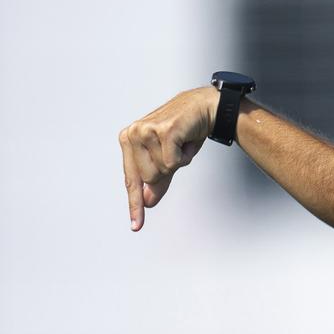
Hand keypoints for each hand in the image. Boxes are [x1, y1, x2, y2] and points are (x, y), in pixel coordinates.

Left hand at [118, 86, 218, 230]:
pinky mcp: (162, 131)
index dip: (135, 204)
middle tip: (176, 151)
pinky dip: (185, 156)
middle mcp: (133, 134)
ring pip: (160, 170)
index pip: (132, 179)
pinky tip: (187, 140)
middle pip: (149, 177)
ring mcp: (145, 131)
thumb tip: (147, 202)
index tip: (136, 226)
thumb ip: (157, 180)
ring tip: (182, 143)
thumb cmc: (186, 133)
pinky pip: (173, 162)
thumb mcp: (170, 160)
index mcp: (128, 140)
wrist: (205, 107)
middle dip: (168, 170)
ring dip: (178, 161)